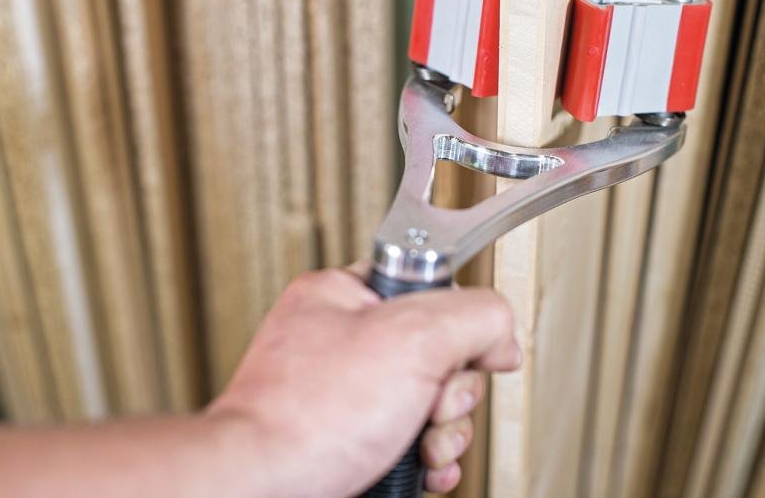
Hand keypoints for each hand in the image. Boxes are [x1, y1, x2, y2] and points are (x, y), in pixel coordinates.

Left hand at [210, 265, 520, 496]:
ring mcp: (342, 392)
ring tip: (424, 445)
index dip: (457, 323)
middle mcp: (340, 339)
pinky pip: (408, 437)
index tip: (463, 352)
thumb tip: (501, 333)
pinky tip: (424, 467)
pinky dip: (426, 457)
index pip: (429, 286)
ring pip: (428, 400)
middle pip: (438, 351)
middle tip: (432, 406)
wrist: (263, 490)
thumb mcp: (413, 339)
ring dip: (444, 430)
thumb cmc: (308, 417)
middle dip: (452, 390)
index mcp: (342, 295)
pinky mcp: (347, 436)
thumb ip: (474, 316)